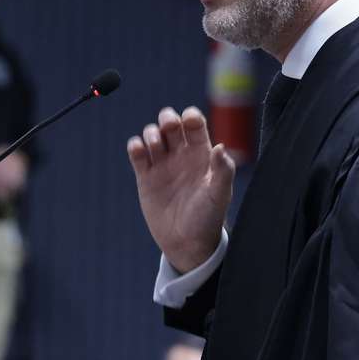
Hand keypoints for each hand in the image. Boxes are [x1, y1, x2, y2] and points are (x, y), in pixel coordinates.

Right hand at [127, 106, 234, 273]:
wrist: (188, 244)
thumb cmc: (209, 218)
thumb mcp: (220, 194)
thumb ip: (223, 170)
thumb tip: (221, 146)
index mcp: (201, 153)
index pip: (194, 123)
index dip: (190, 116)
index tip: (188, 122)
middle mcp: (181, 154)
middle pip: (170, 122)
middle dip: (167, 118)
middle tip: (169, 127)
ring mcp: (162, 164)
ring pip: (152, 134)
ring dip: (151, 133)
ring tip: (155, 146)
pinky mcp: (145, 177)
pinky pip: (136, 152)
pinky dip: (135, 146)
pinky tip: (139, 151)